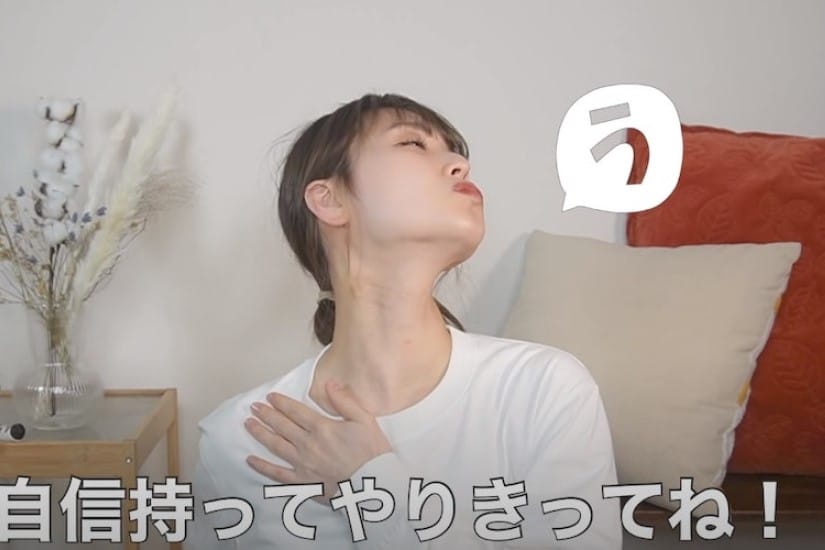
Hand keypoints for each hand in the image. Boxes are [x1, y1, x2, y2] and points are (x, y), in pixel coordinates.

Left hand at [244, 379, 391, 503]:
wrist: (374, 483)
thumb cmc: (372, 452)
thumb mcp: (364, 419)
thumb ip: (345, 401)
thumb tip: (329, 383)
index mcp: (322, 428)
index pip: (296, 411)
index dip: (281, 403)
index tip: (270, 397)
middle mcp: (308, 444)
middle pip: (282, 426)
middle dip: (266, 414)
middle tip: (253, 407)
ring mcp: (303, 464)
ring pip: (276, 446)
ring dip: (260, 433)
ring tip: (249, 424)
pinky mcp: (303, 482)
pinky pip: (278, 474)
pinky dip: (263, 467)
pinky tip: (251, 460)